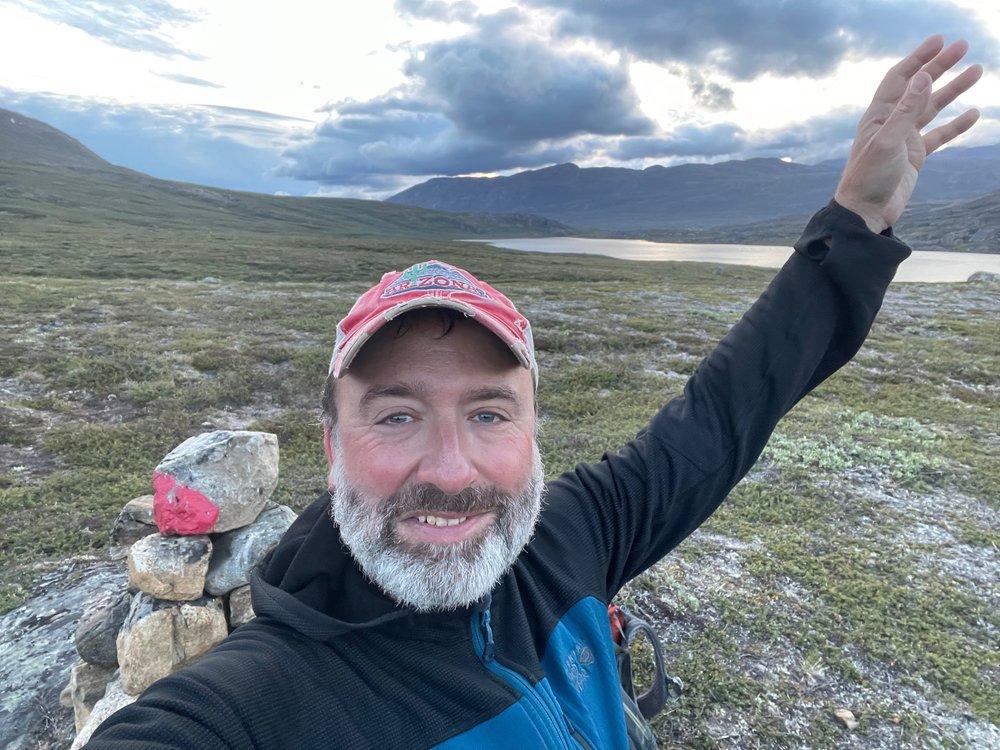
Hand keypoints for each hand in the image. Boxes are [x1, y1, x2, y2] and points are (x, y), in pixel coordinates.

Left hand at [834, 35, 982, 232]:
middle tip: (963, 47)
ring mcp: (904, 140)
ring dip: (953, 90)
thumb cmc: (868, 178)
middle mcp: (891, 124)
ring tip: (976, 71)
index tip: (939, 41)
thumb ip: (906, 110)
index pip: (900, 78)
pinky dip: (956, 125)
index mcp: (879, 116)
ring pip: (932, 109)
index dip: (918, 58)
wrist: (865, 213)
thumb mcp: (888, 142)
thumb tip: (923, 77)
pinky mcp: (915, 157)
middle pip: (919, 88)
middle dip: (940, 66)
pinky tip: (973, 113)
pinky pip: (939, 136)